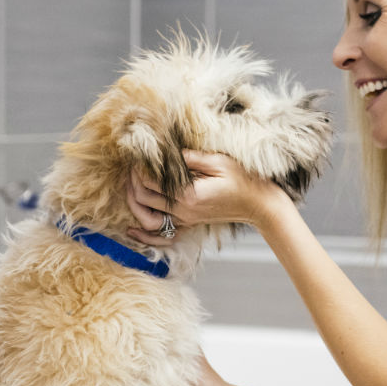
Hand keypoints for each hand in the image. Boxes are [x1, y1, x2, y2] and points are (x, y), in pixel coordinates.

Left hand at [127, 150, 288, 244]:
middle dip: (132, 183)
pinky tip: (132, 230)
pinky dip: (144, 235)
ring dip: (133, 203)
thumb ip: (190, 157)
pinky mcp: (189, 223)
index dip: (138, 169)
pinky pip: (161, 234)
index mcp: (188, 194)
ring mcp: (185, 220)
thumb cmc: (242, 180)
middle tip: (131, 167)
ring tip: (129, 186)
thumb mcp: (218, 161)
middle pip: (143, 200)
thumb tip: (167, 150)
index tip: (136, 156)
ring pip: (147, 218)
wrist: (257, 204)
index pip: (150, 182)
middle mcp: (183, 211)